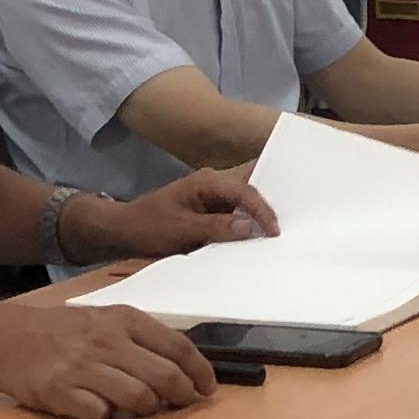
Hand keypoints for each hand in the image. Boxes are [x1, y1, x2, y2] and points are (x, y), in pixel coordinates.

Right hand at [0, 296, 215, 418]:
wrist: (8, 339)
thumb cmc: (65, 332)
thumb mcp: (106, 320)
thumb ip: (142, 339)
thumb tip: (184, 367)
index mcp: (124, 320)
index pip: (178, 347)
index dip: (200, 371)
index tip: (208, 388)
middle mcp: (106, 341)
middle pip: (165, 377)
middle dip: (183, 396)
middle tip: (184, 404)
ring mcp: (83, 367)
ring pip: (138, 398)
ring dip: (149, 409)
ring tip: (145, 408)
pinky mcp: (60, 391)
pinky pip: (100, 413)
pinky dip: (108, 416)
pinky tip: (102, 409)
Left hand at [86, 172, 277, 258]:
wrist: (123, 231)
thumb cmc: (148, 227)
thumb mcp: (181, 230)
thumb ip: (216, 227)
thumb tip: (249, 226)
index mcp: (207, 181)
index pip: (245, 191)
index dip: (262, 211)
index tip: (274, 233)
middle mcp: (214, 183)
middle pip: (251, 187)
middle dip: (271, 201)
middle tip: (295, 219)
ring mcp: (213, 197)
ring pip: (246, 201)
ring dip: (260, 214)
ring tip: (281, 229)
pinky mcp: (211, 211)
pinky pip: (236, 213)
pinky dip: (248, 223)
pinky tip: (258, 237)